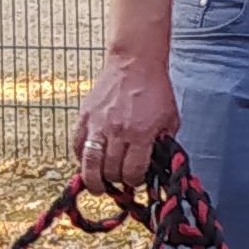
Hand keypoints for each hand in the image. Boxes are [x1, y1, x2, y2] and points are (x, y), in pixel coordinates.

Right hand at [73, 48, 177, 195]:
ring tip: (97, 186)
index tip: (136, 180)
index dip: (135, 181)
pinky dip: (81, 159)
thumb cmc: (156, 90)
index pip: (133, 171)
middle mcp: (118, 131)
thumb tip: (158, 165)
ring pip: (89, 163)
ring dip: (93, 179)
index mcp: (141, 133)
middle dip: (116, 181)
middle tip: (118, 181)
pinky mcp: (85, 117)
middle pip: (110, 171)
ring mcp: (98, 124)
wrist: (134, 63)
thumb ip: (165, 143)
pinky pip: (77, 146)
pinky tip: (87, 163)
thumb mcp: (170, 118)